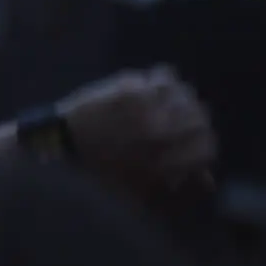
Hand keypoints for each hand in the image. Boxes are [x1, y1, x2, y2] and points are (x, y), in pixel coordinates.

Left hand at [58, 65, 216, 197]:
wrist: (58, 143)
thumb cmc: (98, 170)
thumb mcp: (138, 190)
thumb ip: (175, 187)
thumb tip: (208, 179)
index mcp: (164, 160)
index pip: (207, 145)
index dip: (204, 143)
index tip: (195, 139)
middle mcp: (160, 133)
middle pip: (200, 116)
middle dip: (194, 119)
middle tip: (182, 117)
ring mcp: (145, 108)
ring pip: (185, 93)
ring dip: (179, 97)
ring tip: (166, 101)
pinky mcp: (129, 88)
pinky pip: (164, 75)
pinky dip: (162, 80)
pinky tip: (151, 86)